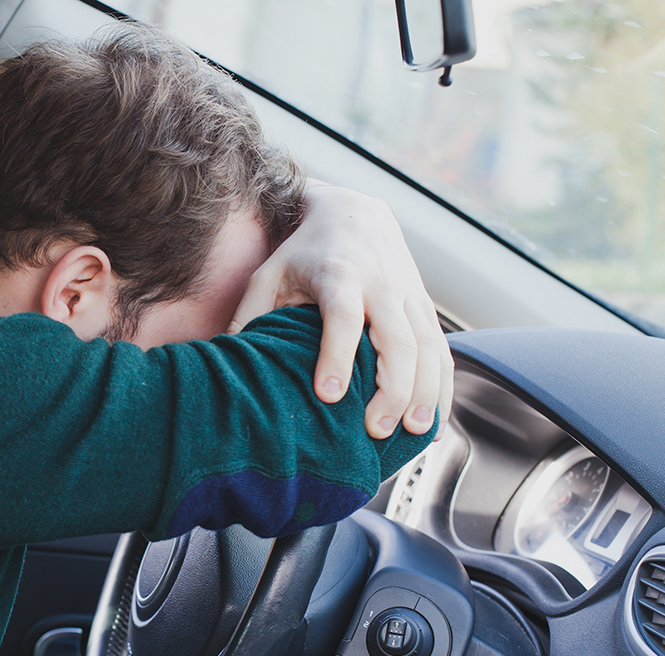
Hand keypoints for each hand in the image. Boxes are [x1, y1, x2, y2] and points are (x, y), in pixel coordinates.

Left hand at [227, 182, 452, 439]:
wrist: (353, 213)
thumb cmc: (302, 252)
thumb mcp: (269, 274)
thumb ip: (248, 315)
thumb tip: (222, 362)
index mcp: (338, 275)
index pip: (342, 315)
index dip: (337, 353)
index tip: (329, 394)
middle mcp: (381, 284)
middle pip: (397, 338)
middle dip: (392, 386)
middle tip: (376, 429)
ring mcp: (408, 296)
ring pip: (427, 347)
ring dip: (424, 392)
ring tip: (413, 433)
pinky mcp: (424, 308)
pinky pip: (441, 351)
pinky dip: (442, 387)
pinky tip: (433, 423)